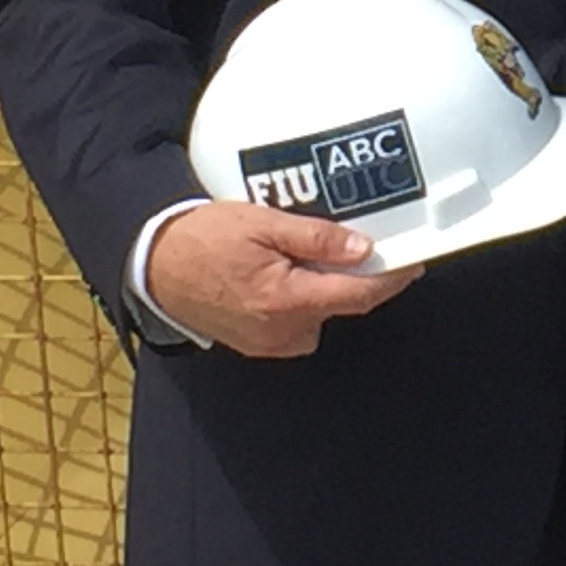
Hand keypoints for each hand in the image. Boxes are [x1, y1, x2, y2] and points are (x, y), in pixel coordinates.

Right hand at [145, 202, 422, 357]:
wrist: (154, 264)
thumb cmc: (203, 238)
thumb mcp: (262, 223)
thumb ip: (315, 238)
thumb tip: (361, 249)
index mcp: (285, 301)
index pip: (357, 296)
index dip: (390, 278)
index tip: (412, 261)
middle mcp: (281, 331)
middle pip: (342, 305)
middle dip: (358, 277)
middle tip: (363, 243)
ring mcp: (268, 342)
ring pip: (321, 315)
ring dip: (329, 288)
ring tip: (316, 253)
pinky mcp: (257, 343)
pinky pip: (298, 324)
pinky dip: (305, 300)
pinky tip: (291, 274)